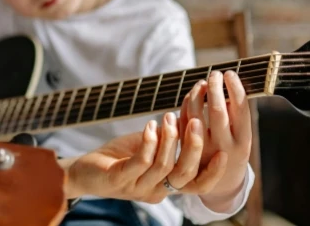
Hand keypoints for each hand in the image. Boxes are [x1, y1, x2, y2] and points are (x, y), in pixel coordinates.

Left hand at [62, 111, 226, 203]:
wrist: (85, 170)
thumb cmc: (120, 157)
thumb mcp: (150, 146)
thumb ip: (169, 139)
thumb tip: (192, 117)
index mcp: (166, 186)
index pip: (196, 185)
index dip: (212, 173)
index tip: (224, 153)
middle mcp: (155, 191)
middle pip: (184, 175)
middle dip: (194, 147)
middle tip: (197, 122)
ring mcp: (136, 187)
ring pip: (164, 166)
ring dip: (169, 138)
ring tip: (168, 117)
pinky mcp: (119, 180)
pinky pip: (140, 162)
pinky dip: (149, 141)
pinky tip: (149, 126)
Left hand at [179, 70, 251, 211]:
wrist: (222, 185)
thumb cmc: (234, 150)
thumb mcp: (241, 137)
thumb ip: (236, 115)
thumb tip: (229, 82)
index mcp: (243, 141)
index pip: (240, 109)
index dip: (235, 88)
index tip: (230, 73)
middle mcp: (224, 146)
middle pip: (217, 111)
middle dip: (215, 88)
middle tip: (215, 73)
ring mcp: (203, 150)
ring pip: (195, 116)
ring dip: (198, 95)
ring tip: (202, 82)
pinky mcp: (186, 150)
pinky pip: (182, 124)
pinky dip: (186, 106)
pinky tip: (191, 95)